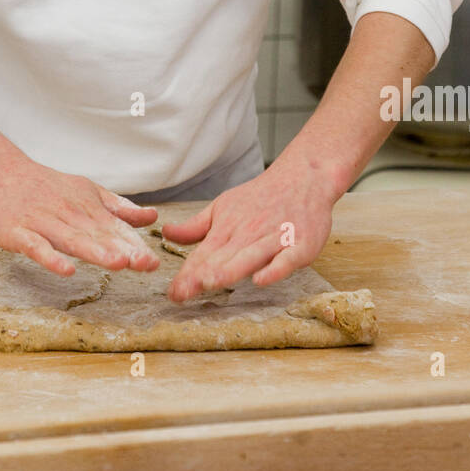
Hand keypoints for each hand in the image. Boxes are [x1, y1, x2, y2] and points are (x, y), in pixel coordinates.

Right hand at [0, 155, 159, 277]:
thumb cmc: (44, 185)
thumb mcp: (85, 190)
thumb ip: (118, 207)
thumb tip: (152, 217)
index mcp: (86, 206)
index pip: (114, 227)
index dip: (135, 244)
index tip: (154, 262)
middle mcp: (68, 213)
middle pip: (98, 234)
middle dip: (123, 250)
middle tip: (147, 264)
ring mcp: (42, 223)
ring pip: (72, 239)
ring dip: (95, 251)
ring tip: (118, 264)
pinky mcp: (18, 232)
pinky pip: (36, 247)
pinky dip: (51, 258)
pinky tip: (66, 270)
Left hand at [162, 150, 339, 302]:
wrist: (303, 177)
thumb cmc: (261, 197)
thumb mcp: (223, 206)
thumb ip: (196, 226)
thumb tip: (166, 234)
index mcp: (228, 226)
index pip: (204, 253)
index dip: (188, 274)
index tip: (173, 293)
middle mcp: (250, 233)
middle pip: (224, 257)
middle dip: (203, 275)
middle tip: (184, 293)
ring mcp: (275, 239)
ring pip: (251, 257)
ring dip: (231, 269)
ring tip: (210, 282)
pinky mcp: (301, 245)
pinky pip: (287, 259)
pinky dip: (274, 269)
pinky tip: (261, 279)